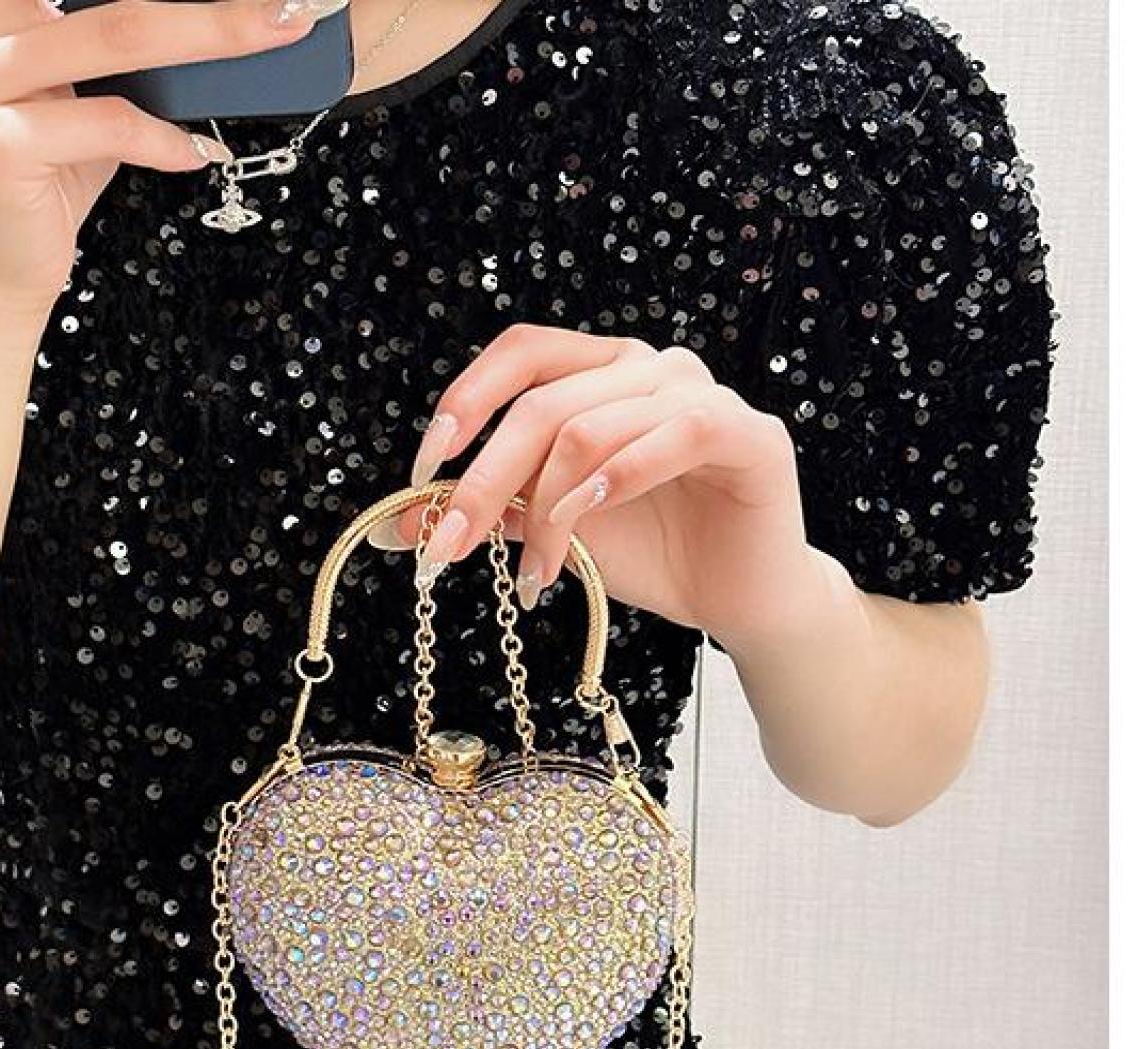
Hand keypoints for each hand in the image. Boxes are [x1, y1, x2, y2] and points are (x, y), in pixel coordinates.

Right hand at [0, 0, 347, 324]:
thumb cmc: (34, 190)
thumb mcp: (68, 101)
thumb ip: (108, 51)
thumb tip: (212, 13)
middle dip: (207, 3)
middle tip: (281, 3)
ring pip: (118, 39)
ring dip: (210, 37)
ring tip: (270, 34)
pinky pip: (111, 123)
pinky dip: (164, 139)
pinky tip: (193, 155)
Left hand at [374, 324, 832, 652]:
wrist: (735, 599)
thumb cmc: (648, 553)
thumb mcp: (551, 529)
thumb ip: (490, 511)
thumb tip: (397, 526)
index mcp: (601, 373)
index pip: (522, 353)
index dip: (466, 400)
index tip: (425, 467)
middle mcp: (650, 369)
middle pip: (544, 403)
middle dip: (484, 482)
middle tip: (448, 546)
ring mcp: (702, 396)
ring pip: (592, 427)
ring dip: (548, 510)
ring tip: (535, 572)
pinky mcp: (747, 434)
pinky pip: (673, 435)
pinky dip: (617, 478)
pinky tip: (583, 519)